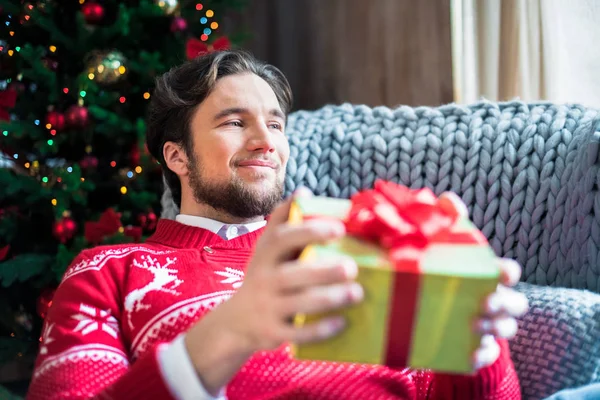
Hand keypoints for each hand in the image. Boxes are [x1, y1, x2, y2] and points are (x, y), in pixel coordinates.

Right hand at [222, 187, 363, 351]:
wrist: (236, 321)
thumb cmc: (263, 276)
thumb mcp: (266, 248)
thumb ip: (283, 220)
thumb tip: (303, 191)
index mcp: (265, 256)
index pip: (281, 239)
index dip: (308, 232)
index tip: (338, 229)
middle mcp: (263, 280)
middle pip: (291, 275)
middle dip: (322, 271)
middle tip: (352, 266)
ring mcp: (267, 308)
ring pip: (297, 305)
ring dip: (328, 299)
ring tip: (356, 293)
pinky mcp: (274, 333)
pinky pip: (297, 334)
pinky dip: (319, 331)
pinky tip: (342, 322)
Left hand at [439, 192, 528, 370]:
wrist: (436, 313)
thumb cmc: (449, 273)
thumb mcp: (446, 246)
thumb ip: (448, 220)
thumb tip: (445, 199)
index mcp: (489, 276)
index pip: (509, 272)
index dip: (509, 272)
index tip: (501, 271)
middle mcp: (495, 301)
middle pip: (515, 304)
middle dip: (504, 303)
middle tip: (485, 301)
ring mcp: (487, 326)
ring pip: (505, 330)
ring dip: (494, 328)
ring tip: (474, 325)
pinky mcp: (473, 349)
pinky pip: (484, 356)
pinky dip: (479, 355)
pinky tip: (468, 353)